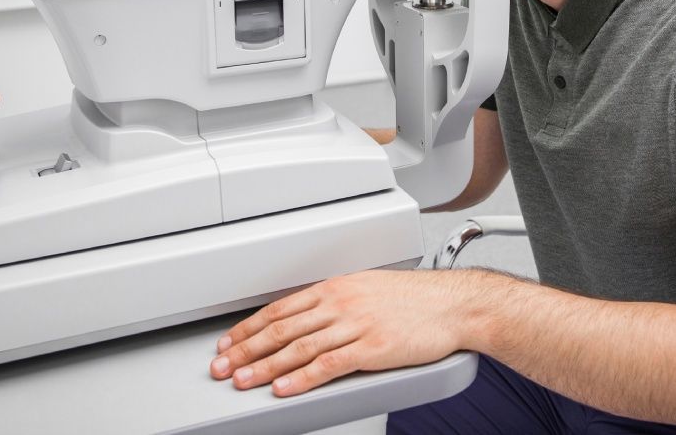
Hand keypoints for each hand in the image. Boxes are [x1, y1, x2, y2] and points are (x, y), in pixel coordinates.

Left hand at [209, 269, 474, 395]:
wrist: (453, 304)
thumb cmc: (415, 299)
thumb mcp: (367, 288)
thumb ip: (336, 302)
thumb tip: (307, 317)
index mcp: (336, 287)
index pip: (280, 308)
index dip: (249, 327)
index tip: (229, 342)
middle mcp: (340, 303)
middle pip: (281, 328)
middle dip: (246, 349)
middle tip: (222, 366)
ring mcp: (355, 325)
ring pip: (298, 347)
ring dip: (265, 366)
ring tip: (242, 380)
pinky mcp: (371, 349)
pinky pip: (328, 365)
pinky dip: (301, 378)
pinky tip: (284, 388)